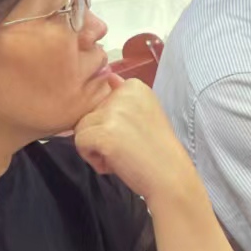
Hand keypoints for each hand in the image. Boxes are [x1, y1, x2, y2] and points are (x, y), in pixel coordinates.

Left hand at [73, 75, 196, 202]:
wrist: (170, 176)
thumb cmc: (157, 150)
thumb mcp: (145, 112)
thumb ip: (123, 95)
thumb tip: (108, 74)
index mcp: (134, 86)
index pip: (101, 102)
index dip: (111, 123)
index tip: (133, 134)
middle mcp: (124, 93)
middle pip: (89, 114)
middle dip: (102, 134)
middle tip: (129, 146)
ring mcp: (113, 112)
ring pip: (81, 128)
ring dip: (96, 147)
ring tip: (122, 155)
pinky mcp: (104, 132)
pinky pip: (80, 143)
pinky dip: (93, 159)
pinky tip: (116, 162)